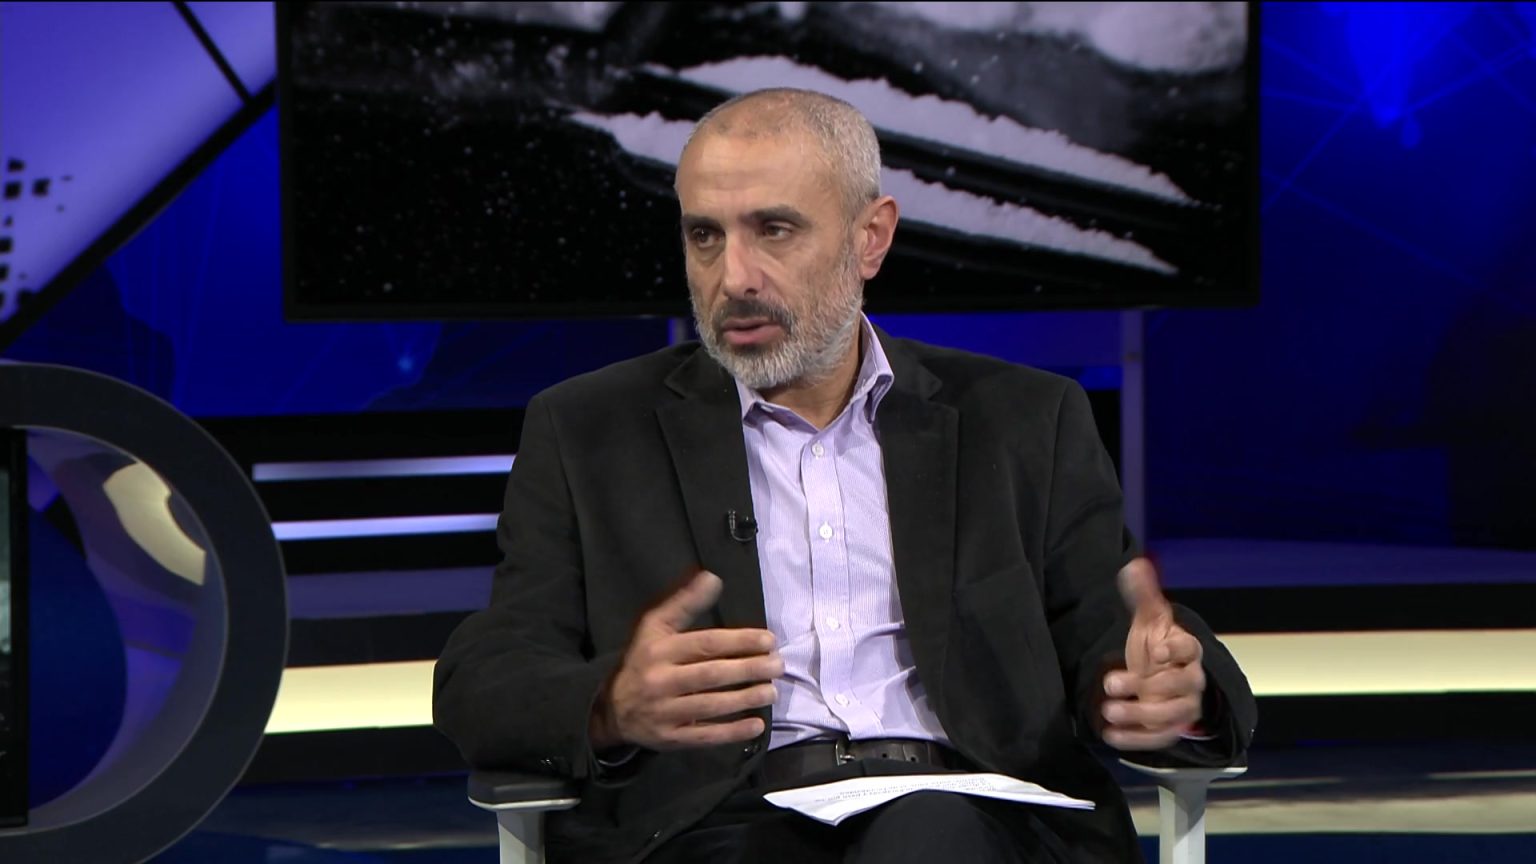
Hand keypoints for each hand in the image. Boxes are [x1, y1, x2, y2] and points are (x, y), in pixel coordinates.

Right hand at [592, 570, 782, 750]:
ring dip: (746, 699)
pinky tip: (757, 724)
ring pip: (711, 706)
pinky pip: (705, 736)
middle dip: (749, 669)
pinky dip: (733, 732)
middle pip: (712, 675)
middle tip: (777, 665)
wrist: (613, 708)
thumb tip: (712, 577)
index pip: (706, 644)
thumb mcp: (655, 627)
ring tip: (772, 691)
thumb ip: (685, 602)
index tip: (769, 640)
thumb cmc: (643, 660)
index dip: (740, 641)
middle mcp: (661, 680)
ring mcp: (665, 712)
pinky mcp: (671, 738)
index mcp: (660, 650)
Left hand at [1100, 558, 1205, 749]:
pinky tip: (1110, 735)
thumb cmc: (1156, 648)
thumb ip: (1143, 596)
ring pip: (1171, 715)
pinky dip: (1136, 740)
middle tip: (1110, 683)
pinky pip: (1159, 738)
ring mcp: (1182, 707)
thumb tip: (1135, 565)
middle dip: (1147, 686)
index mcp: (1187, 650)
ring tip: (1109, 711)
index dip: (1176, 649)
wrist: (1162, 680)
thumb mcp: (1149, 621)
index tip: (1156, 650)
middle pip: (1180, 685)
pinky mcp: (1170, 729)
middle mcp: (1190, 680)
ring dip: (1140, 715)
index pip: (1190, 648)